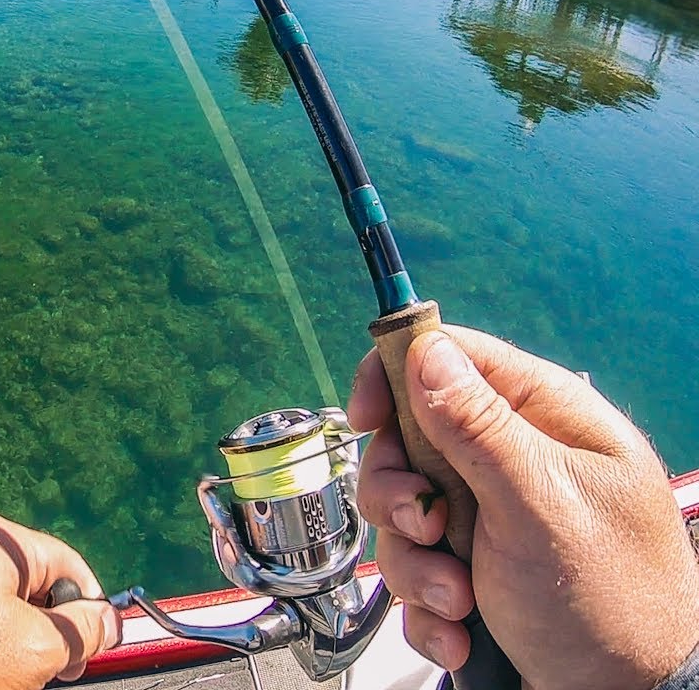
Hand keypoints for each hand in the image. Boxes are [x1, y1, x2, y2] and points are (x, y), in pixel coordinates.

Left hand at [0, 512, 120, 689]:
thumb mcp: (37, 647)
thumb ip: (83, 630)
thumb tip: (109, 622)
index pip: (69, 566)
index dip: (89, 611)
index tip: (91, 651)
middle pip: (31, 584)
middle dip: (46, 631)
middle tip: (47, 672)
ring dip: (11, 640)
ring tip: (0, 675)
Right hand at [349, 326, 698, 689]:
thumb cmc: (612, 602)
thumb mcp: (540, 506)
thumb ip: (479, 427)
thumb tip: (426, 351)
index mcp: (543, 418)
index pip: (452, 356)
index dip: (396, 376)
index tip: (367, 420)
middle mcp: (511, 459)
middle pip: (408, 440)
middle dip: (401, 496)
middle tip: (428, 530)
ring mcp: (488, 515)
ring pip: (401, 512)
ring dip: (415, 565)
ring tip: (459, 602)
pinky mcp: (469, 567)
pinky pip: (412, 568)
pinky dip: (426, 605)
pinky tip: (462, 630)